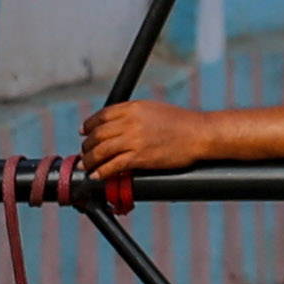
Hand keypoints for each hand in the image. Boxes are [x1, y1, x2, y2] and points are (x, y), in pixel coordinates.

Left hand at [76, 101, 213, 178]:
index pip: (101, 116)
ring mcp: (134, 140)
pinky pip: (113, 165)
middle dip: (87, 145)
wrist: (199, 135)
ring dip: (90, 160)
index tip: (84, 132)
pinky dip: (102, 171)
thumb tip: (117, 125)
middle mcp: (130, 122)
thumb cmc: (181, 123)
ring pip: (101, 151)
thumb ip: (133, 114)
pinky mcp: (140, 157)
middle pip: (98, 134)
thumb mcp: (154, 109)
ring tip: (86, 166)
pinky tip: (97, 175)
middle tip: (85, 153)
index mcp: (133, 108)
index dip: (89, 125)